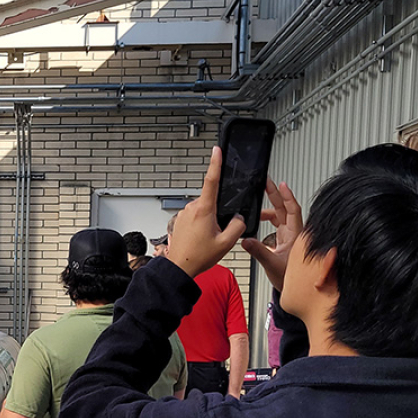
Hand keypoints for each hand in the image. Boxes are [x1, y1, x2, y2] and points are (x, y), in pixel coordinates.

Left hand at [167, 147, 246, 278]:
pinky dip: (201, 225)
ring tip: (207, 239)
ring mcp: (183, 214)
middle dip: (218, 213)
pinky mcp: (179, 220)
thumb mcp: (226, 243)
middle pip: (211, 201)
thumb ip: (238, 226)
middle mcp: (191, 208)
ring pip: (204, 210)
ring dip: (209, 221)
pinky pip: (195, 217)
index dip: (215, 163)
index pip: (211, 180)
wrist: (179, 267)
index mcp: (203, 209)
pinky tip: (200, 239)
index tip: (216, 150)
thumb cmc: (198, 256)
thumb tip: (238, 217)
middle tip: (217, 233)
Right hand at [241, 178, 303, 290]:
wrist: (293, 289)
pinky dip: (267, 220)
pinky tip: (259, 220)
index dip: (287, 196)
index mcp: (295, 235)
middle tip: (266, 184)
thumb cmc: (290, 278)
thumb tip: (246, 240)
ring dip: (269, 210)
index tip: (281, 184)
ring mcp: (289, 236)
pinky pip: (276, 225)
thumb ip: (259, 251)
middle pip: (284, 209)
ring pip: (279, 217)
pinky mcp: (284, 241)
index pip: (292, 210)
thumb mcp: (272, 264)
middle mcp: (293, 233)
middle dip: (275, 196)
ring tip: (257, 207)